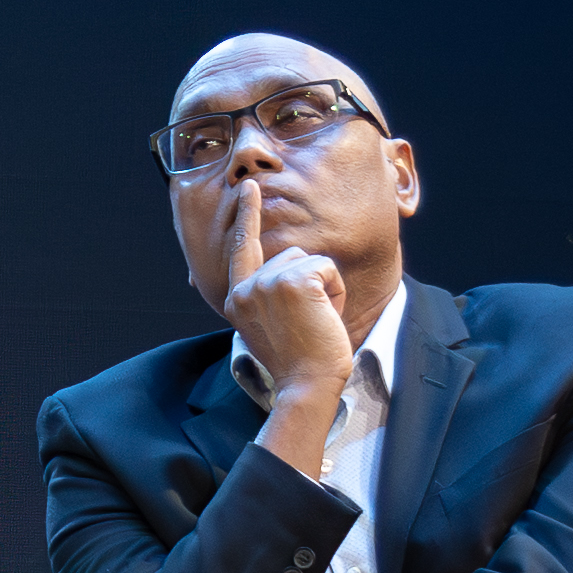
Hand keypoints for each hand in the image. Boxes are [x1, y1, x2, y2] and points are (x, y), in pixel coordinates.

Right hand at [222, 225, 356, 472]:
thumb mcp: (268, 327)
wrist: (306, 384)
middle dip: (310, 281)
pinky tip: (325, 317)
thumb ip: (265, 298)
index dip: (247, 216)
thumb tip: (278, 273)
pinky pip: (327, 269)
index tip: (249, 189)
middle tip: (308, 322)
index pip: (242, 248)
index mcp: (237, 299)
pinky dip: (335, 291)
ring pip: (310, 260)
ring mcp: (266, 282)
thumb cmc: (296, 362)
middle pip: (290, 255)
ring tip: (315, 321)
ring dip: (323, 287)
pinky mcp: (293, 281)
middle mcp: (245, 288)